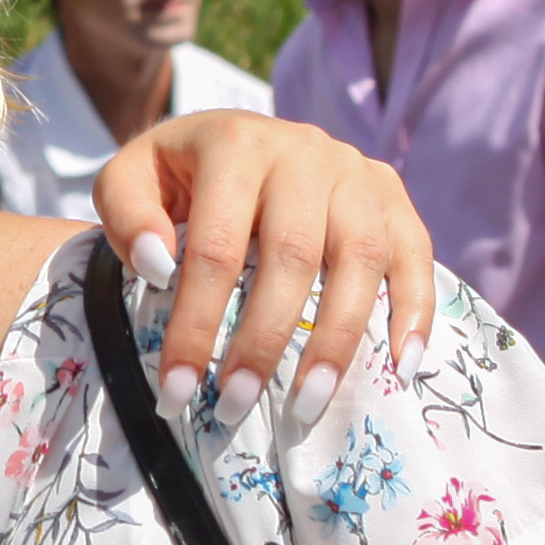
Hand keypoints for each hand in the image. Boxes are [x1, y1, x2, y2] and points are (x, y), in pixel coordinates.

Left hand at [92, 112, 436, 432]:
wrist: (234, 138)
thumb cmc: (175, 175)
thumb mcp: (128, 178)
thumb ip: (127, 215)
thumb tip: (160, 267)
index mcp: (235, 143)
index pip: (217, 248)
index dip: (197, 324)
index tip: (176, 390)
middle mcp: (305, 151)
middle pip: (292, 257)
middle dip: (263, 343)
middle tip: (235, 407)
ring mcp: (356, 172)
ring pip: (361, 259)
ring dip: (336, 341)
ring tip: (306, 407)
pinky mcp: (393, 195)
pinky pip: (416, 253)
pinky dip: (414, 311)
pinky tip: (401, 368)